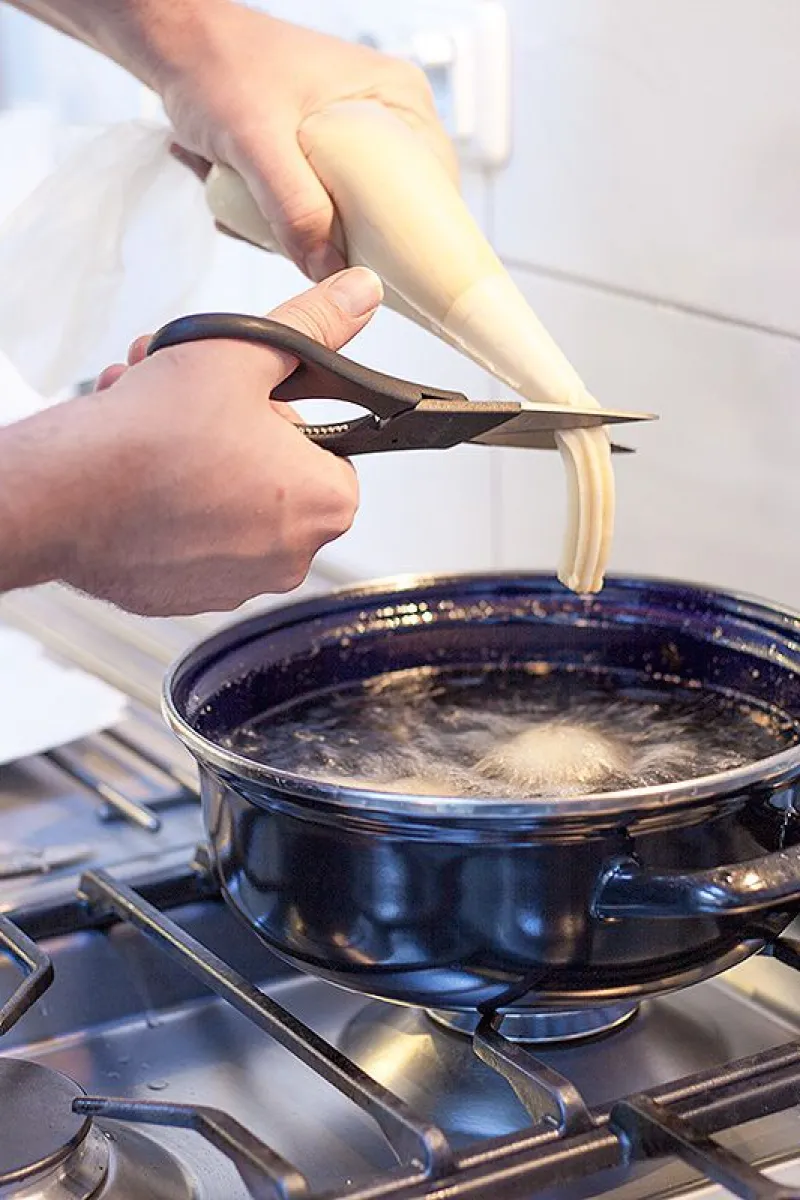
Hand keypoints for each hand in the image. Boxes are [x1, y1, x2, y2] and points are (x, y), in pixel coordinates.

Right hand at [0, 267, 382, 615]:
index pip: (334, 451)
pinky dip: (170, 507)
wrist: (64, 495)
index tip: (248, 402)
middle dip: (235, 433)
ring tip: (153, 428)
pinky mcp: (185, 597)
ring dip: (198, 462)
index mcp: (326, 505)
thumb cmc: (154, 435)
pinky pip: (189, 541)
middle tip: (191, 403)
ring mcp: (236, 585)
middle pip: (275, 476)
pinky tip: (138, 473)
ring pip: (227, 505)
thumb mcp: (243, 353)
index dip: (288, 418)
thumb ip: (313, 326)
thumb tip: (358, 296)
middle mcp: (291, 559)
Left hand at [158, 6, 456, 279]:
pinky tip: (250, 201)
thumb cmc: (218, 65)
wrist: (174, 45)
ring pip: (353, 218)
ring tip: (255, 199)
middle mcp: (389, 119)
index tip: (385, 277)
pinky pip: (324, 210)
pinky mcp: (326, 157)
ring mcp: (358, 139)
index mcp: (399, 99)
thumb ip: (294, 208)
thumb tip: (330, 270)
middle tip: (293, 235)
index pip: (434, 189)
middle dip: (344, 238)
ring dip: (305, 229)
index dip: (415, 241)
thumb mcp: (258, 142)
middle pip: (392, 212)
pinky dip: (288, 219)